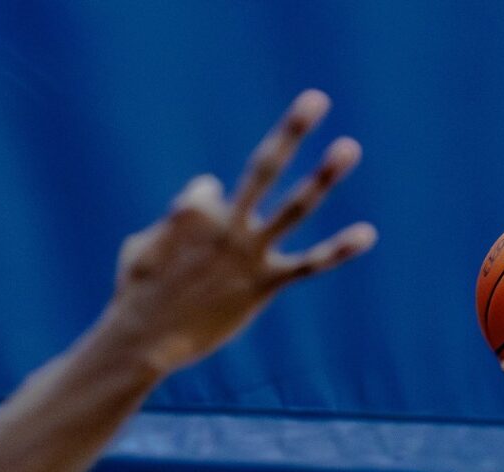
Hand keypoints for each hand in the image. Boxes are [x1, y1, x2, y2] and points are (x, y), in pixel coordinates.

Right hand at [100, 90, 376, 375]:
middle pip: (262, 169)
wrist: (142, 341)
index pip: (209, 190)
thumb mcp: (139, 248)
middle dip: (290, 133)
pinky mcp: (263, 284)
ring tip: (349, 147)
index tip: (185, 245)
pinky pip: (308, 264)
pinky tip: (367, 233)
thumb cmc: (135, 294)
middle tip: (317, 99)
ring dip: (322, 177)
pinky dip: (338, 249)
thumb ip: (169, 226)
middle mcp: (227, 225)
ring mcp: (249, 254)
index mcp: (191, 211)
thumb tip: (189, 212)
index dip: (199, 211)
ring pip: (293, 208)